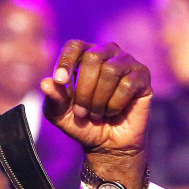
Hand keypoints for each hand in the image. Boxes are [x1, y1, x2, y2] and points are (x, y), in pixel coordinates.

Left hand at [40, 40, 151, 188]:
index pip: (75, 46)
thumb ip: (53, 98)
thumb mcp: (59, 114)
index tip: (60, 81)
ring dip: (99, 98)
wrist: (106, 143)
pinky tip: (113, 112)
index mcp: (84, 55)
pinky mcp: (143, 77)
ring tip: (97, 114)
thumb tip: (45, 83)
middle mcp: (107, 53)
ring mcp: (127, 63)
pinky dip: (115, 104)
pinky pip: (128, 84)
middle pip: (93, 57)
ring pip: (111, 70)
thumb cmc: (81, 122)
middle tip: (82, 112)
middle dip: (84, 89)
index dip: (66, 61)